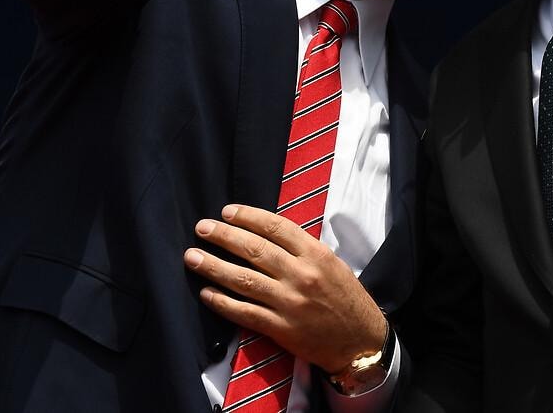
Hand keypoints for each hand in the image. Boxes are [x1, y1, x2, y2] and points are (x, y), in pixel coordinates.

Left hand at [184, 204, 386, 373]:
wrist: (360, 341)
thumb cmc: (346, 298)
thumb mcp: (331, 263)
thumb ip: (301, 249)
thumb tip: (264, 233)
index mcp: (316, 254)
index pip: (275, 227)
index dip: (247, 216)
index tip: (226, 212)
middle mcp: (301, 275)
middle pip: (254, 249)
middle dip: (224, 236)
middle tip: (202, 228)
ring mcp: (289, 303)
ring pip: (244, 279)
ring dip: (214, 267)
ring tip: (192, 257)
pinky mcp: (281, 328)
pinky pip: (245, 312)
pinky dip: (222, 302)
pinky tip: (206, 292)